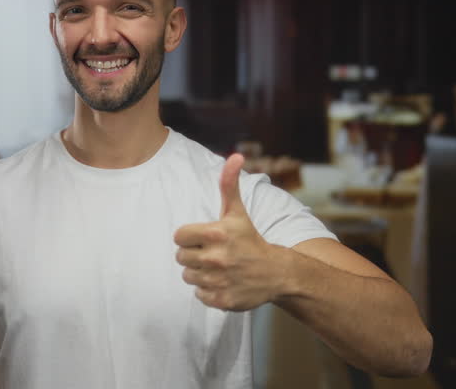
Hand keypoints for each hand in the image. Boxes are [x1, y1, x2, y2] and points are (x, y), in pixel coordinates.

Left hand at [174, 153, 287, 310]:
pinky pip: (198, 294)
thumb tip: (235, 156)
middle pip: (181, 257)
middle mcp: (215, 258)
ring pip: (188, 277)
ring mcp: (218, 280)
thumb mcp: (238, 212)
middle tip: (212, 253)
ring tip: (218, 267)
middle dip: (193, 255)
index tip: (204, 238)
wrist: (277, 273)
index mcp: (215, 233)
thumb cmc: (251, 239)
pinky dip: (208, 290)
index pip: (178, 236)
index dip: (189, 237)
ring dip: (199, 273)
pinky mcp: (221, 300)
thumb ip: (229, 184)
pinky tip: (222, 282)